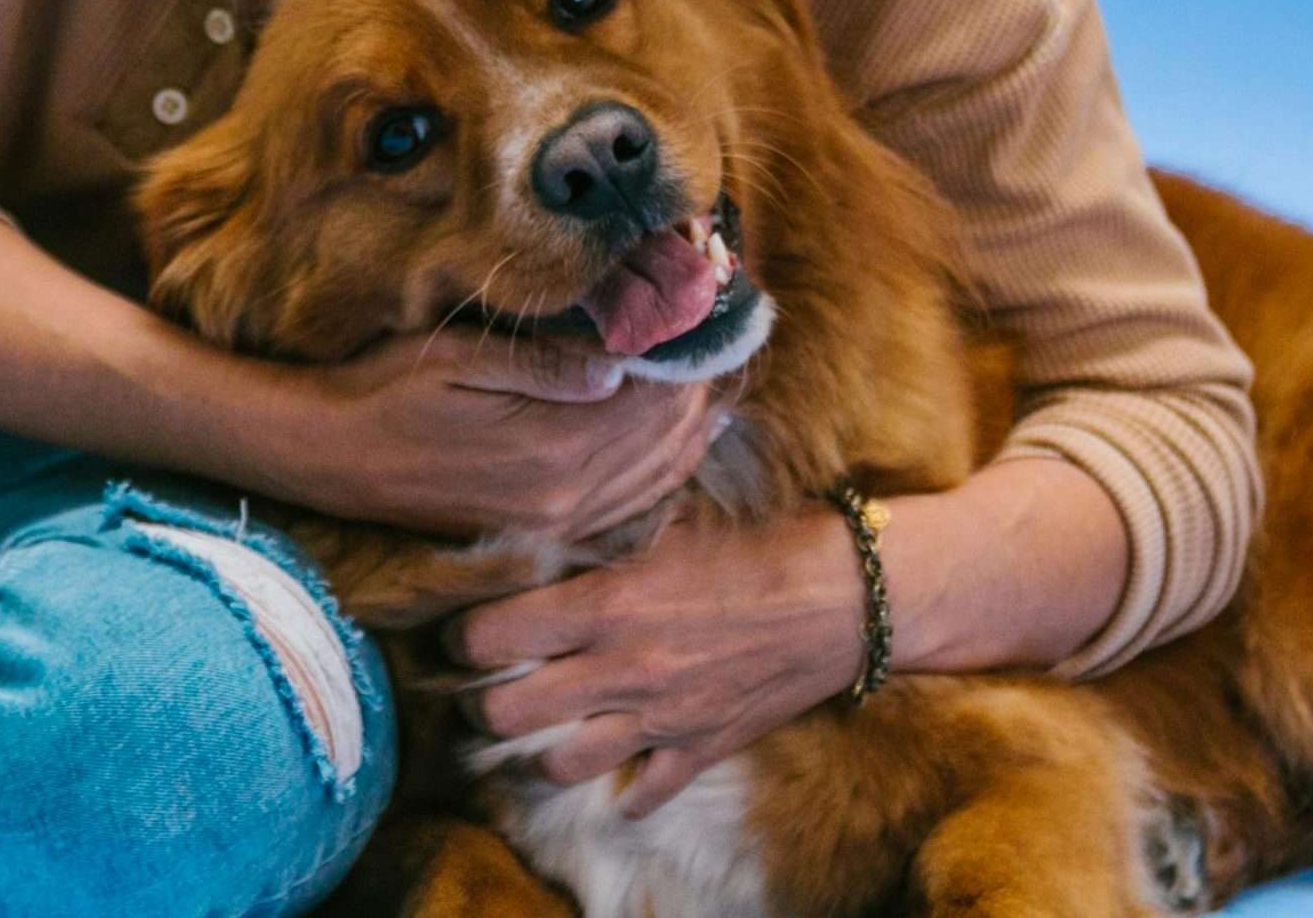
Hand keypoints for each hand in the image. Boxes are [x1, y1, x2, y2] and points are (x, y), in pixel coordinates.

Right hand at [271, 329, 713, 540]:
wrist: (328, 458)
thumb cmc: (383, 391)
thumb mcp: (456, 360)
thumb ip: (541, 365)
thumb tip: (620, 362)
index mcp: (548, 449)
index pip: (651, 397)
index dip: (689, 350)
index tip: (711, 305)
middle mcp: (563, 496)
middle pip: (665, 437)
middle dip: (703, 383)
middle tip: (729, 330)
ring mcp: (554, 519)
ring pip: (657, 475)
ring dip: (694, 427)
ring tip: (718, 375)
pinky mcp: (542, 528)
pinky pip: (630, 504)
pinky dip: (667, 470)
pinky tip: (684, 441)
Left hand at [446, 504, 867, 816]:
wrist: (848, 594)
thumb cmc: (758, 540)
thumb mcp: (669, 517)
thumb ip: (602, 529)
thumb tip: (543, 519)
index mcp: (607, 605)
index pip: (491, 637)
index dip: (463, 635)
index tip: (466, 629)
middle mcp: (622, 669)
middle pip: (506, 713)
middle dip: (482, 701)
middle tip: (488, 684)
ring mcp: (660, 719)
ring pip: (559, 765)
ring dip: (540, 749)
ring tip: (541, 728)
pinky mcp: (700, 749)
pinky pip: (642, 795)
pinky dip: (624, 791)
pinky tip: (618, 770)